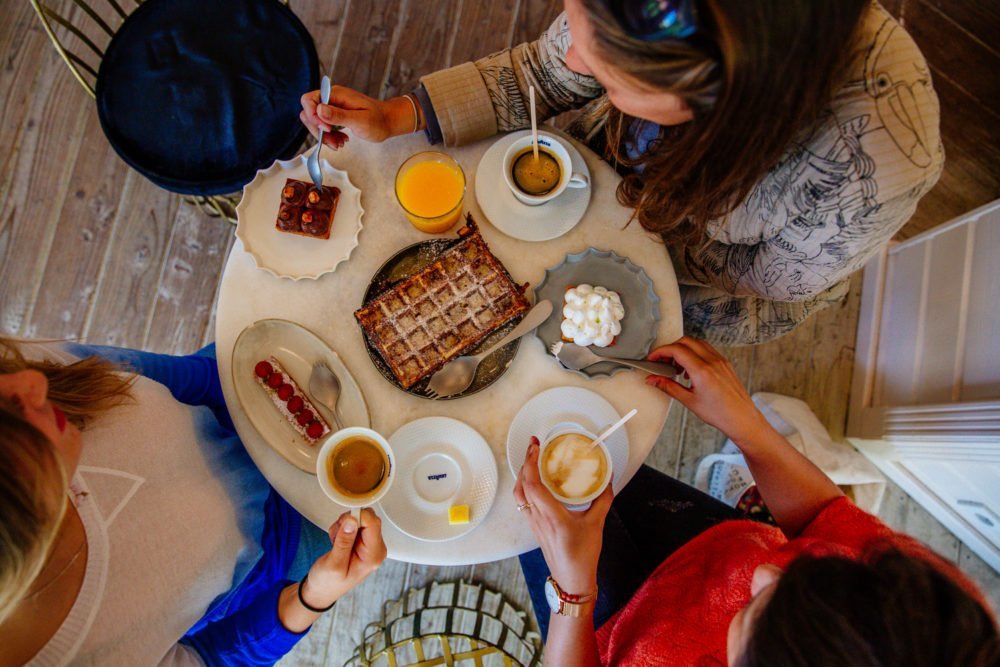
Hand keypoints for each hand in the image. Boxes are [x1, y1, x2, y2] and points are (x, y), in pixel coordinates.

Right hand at [300, 86, 418, 148]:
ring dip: (324, 136)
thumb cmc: (379, 120)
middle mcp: (332, 98)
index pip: (309, 100)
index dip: (312, 116)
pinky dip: (330, 136)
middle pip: (309, 112)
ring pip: (316, 121)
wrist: (388, 121)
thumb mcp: (360, 120)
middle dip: (318, 130)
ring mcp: (333, 106)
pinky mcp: (336, 115)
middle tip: (332, 141)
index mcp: (336, 94)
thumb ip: (339, 116)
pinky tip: (341, 140)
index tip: (326, 129)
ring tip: (339, 144)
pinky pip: (324, 126)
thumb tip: (319, 110)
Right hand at [300, 509, 386, 607]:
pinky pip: (354, 524)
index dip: (357, 518)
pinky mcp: (362, 541)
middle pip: (368, 519)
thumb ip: (344, 541)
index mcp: (373, 556)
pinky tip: (337, 542)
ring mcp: (369, 544)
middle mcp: (376, 548)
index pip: (373, 523)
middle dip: (349, 522)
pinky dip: (342, 528)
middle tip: (337, 536)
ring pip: (359, 519)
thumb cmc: (328, 583)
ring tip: (335, 542)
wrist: (321, 590)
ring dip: (343, 526)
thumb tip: (352, 520)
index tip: (343, 525)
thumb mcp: (334, 564)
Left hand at [513, 438, 612, 594]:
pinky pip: (524, 502)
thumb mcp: (597, 524)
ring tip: (533, 460)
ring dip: (523, 474)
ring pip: (519, 494)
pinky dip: (526, 487)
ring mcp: (533, 523)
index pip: (533, 484)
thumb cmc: (583, 555)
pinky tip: (536, 482)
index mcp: (552, 516)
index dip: (531, 462)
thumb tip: (608, 478)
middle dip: (525, 462)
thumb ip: (603, 499)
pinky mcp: (534, 527)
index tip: (536, 446)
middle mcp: (538, 518)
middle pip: (522, 485)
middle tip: (534, 446)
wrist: (572, 580)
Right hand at [644, 336, 770, 446]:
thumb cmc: (720, 413)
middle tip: (662, 361)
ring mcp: (720, 361)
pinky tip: (691, 370)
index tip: (653, 359)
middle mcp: (712, 361)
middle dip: (670, 348)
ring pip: (697, 343)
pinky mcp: (725, 363)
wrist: (742, 418)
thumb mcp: (689, 401)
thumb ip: (668, 387)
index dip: (661, 351)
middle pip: (685, 341)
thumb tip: (653, 380)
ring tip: (677, 367)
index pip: (676, 350)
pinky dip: (695, 354)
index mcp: (702, 371)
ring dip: (683, 350)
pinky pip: (707, 350)